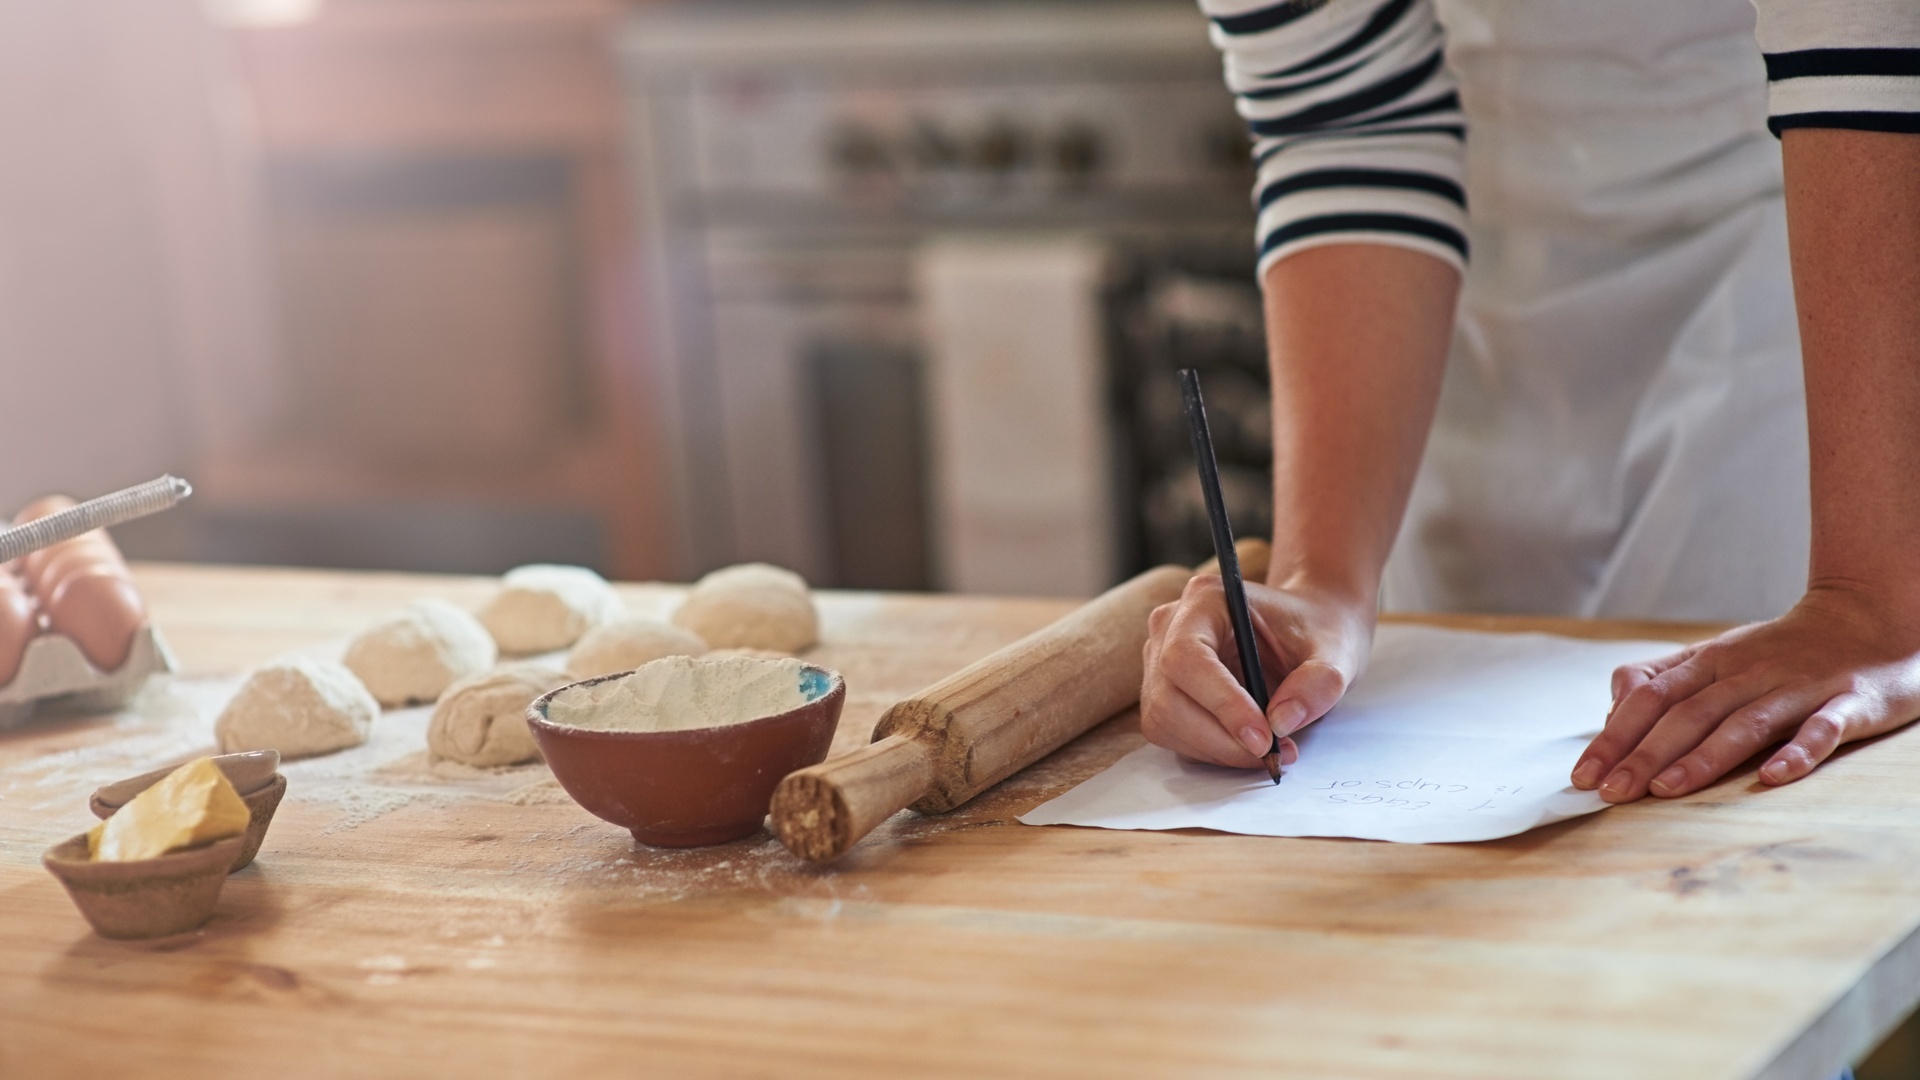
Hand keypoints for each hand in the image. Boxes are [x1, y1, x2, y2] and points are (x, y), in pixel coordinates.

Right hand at [1140, 574, 1373, 767]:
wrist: (1305, 631)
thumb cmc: (1314, 632)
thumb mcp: (1336, 652)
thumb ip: (1318, 683)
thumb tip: (1281, 722)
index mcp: (1206, 599)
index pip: (1187, 656)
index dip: (1220, 702)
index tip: (1262, 737)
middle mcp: (1171, 624)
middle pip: (1169, 696)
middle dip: (1220, 737)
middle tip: (1272, 754)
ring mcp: (1159, 658)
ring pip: (1164, 720)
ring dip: (1216, 749)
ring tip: (1268, 749)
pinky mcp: (1162, 689)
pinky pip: (1170, 732)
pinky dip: (1209, 750)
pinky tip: (1246, 745)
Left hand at [1571, 584, 1919, 801]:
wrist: (1870, 616)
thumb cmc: (1780, 651)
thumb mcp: (1716, 657)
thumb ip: (1664, 681)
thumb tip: (1613, 712)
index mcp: (1710, 662)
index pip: (1650, 698)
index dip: (1615, 735)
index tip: (1584, 774)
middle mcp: (1748, 673)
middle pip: (1687, 714)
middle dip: (1645, 755)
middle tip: (1611, 793)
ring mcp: (1799, 688)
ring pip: (1744, 723)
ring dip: (1704, 757)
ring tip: (1666, 789)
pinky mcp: (1850, 703)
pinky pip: (1822, 729)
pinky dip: (1797, 752)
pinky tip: (1772, 776)